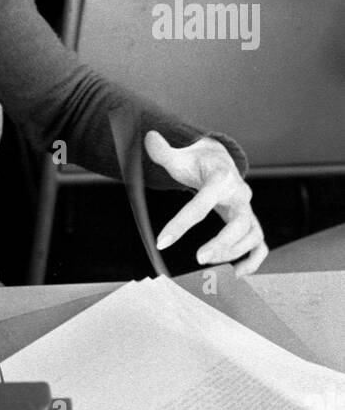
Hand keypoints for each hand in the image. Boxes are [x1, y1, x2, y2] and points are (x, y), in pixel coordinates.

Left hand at [145, 130, 267, 275]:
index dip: (181, 223)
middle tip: (198, 258)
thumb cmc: (195, 160)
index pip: (202, 202)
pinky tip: (237, 273)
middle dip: (222, 243)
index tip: (162, 241)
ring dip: (232, 251)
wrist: (217, 159)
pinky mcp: (249, 220)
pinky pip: (260, 243)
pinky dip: (253, 259)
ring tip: (206, 260)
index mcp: (221, 177)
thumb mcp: (179, 155)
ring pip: (252, 234)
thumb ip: (162, 150)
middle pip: (240, 222)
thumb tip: (149, 136)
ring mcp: (247, 208)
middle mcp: (239, 193)